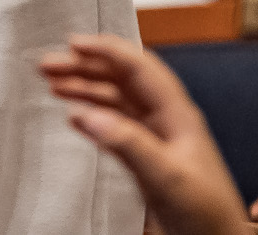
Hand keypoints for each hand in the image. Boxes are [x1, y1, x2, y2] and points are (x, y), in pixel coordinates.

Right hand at [41, 35, 251, 234]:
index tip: (74, 43)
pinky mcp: (146, 159)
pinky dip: (92, 117)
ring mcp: (155, 139)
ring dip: (84, 89)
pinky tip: (74, 117)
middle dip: (86, 68)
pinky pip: (114, 127)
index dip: (106, 50)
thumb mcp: (168, 177)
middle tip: (50, 65)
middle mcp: (164, 120)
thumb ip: (129, 145)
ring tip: (52, 85)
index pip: (138, 68)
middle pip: (121, 80)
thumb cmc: (207, 214)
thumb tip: (88, 116)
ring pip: (115, 101)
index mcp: (177, 113)